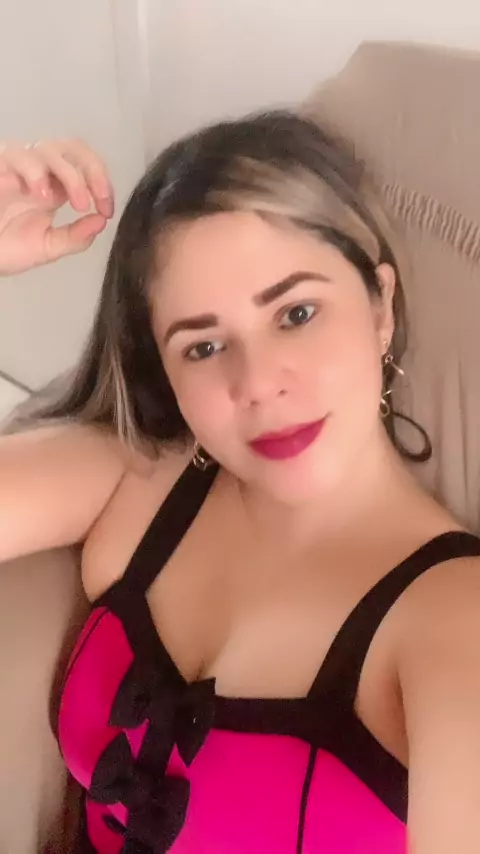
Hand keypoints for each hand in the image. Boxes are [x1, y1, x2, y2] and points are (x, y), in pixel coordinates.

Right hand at [0, 138, 113, 274]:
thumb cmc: (4, 247)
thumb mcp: (47, 248)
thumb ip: (75, 237)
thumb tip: (102, 221)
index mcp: (54, 188)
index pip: (85, 168)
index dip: (102, 184)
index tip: (107, 210)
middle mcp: (38, 172)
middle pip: (72, 148)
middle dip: (92, 170)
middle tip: (97, 200)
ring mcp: (16, 167)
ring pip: (48, 149)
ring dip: (70, 175)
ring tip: (78, 203)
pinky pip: (16, 155)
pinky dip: (34, 171)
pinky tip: (41, 193)